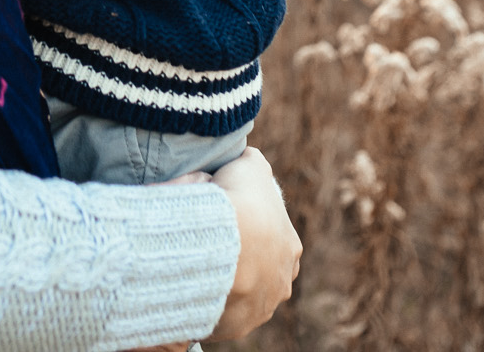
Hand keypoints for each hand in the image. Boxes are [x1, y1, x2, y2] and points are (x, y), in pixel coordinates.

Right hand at [206, 148, 300, 341]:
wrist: (222, 239)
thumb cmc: (238, 200)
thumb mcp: (250, 165)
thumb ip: (252, 164)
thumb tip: (247, 159)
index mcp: (289, 247)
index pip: (274, 241)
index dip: (253, 231)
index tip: (231, 224)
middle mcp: (281, 282)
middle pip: (262, 273)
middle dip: (242, 264)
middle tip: (213, 249)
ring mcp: (261, 307)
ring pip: (243, 297)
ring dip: (226, 286)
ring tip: (199, 270)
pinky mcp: (235, 324)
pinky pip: (220, 315)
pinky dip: (208, 304)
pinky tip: (193, 287)